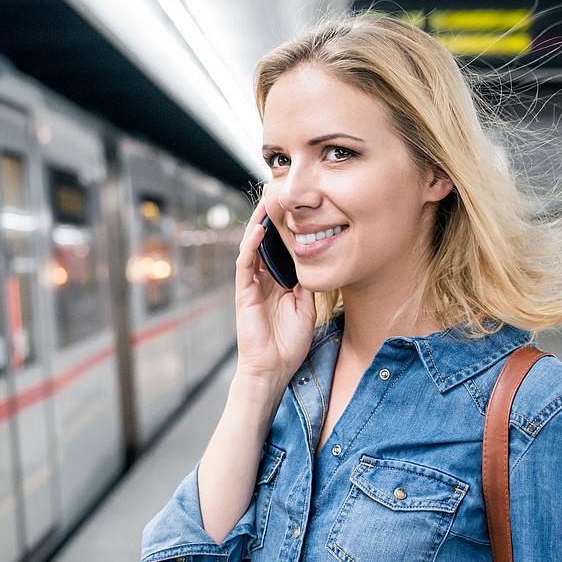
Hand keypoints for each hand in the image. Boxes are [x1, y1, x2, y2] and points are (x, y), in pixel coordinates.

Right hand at [233, 200, 314, 391]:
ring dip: (258, 224)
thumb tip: (317, 258)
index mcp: (277, 282)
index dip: (286, 228)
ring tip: (266, 201)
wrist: (273, 369)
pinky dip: (251, 245)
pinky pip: (245, 264)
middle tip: (277, 193)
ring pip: (252, 247)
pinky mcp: (244, 293)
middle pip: (264, 242)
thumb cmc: (289, 343)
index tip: (296, 207)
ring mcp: (251, 285)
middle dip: (269, 218)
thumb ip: (307, 282)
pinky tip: (258, 229)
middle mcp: (262, 279)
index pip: (279, 248)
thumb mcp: (306, 306)